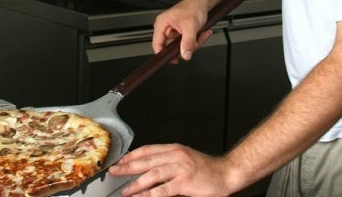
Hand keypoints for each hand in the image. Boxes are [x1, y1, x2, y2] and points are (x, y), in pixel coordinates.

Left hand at [109, 144, 236, 196]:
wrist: (227, 173)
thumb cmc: (207, 169)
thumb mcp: (186, 160)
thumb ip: (168, 164)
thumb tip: (147, 172)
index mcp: (175, 149)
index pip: (148, 149)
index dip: (132, 155)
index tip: (121, 161)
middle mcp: (176, 156)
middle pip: (146, 160)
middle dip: (128, 167)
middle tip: (114, 172)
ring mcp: (181, 168)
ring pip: (152, 174)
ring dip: (136, 182)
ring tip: (124, 190)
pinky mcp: (185, 182)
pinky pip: (163, 189)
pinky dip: (149, 193)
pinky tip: (140, 196)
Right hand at [152, 0, 209, 60]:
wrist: (202, 2)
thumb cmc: (194, 7)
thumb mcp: (191, 26)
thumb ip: (188, 42)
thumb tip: (185, 55)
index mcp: (162, 24)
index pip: (157, 45)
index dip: (164, 55)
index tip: (174, 60)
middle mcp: (165, 28)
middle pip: (171, 47)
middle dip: (186, 46)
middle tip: (194, 42)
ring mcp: (173, 31)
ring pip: (181, 46)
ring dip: (193, 43)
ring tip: (200, 34)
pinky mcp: (180, 33)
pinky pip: (186, 43)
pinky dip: (195, 40)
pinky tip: (200, 33)